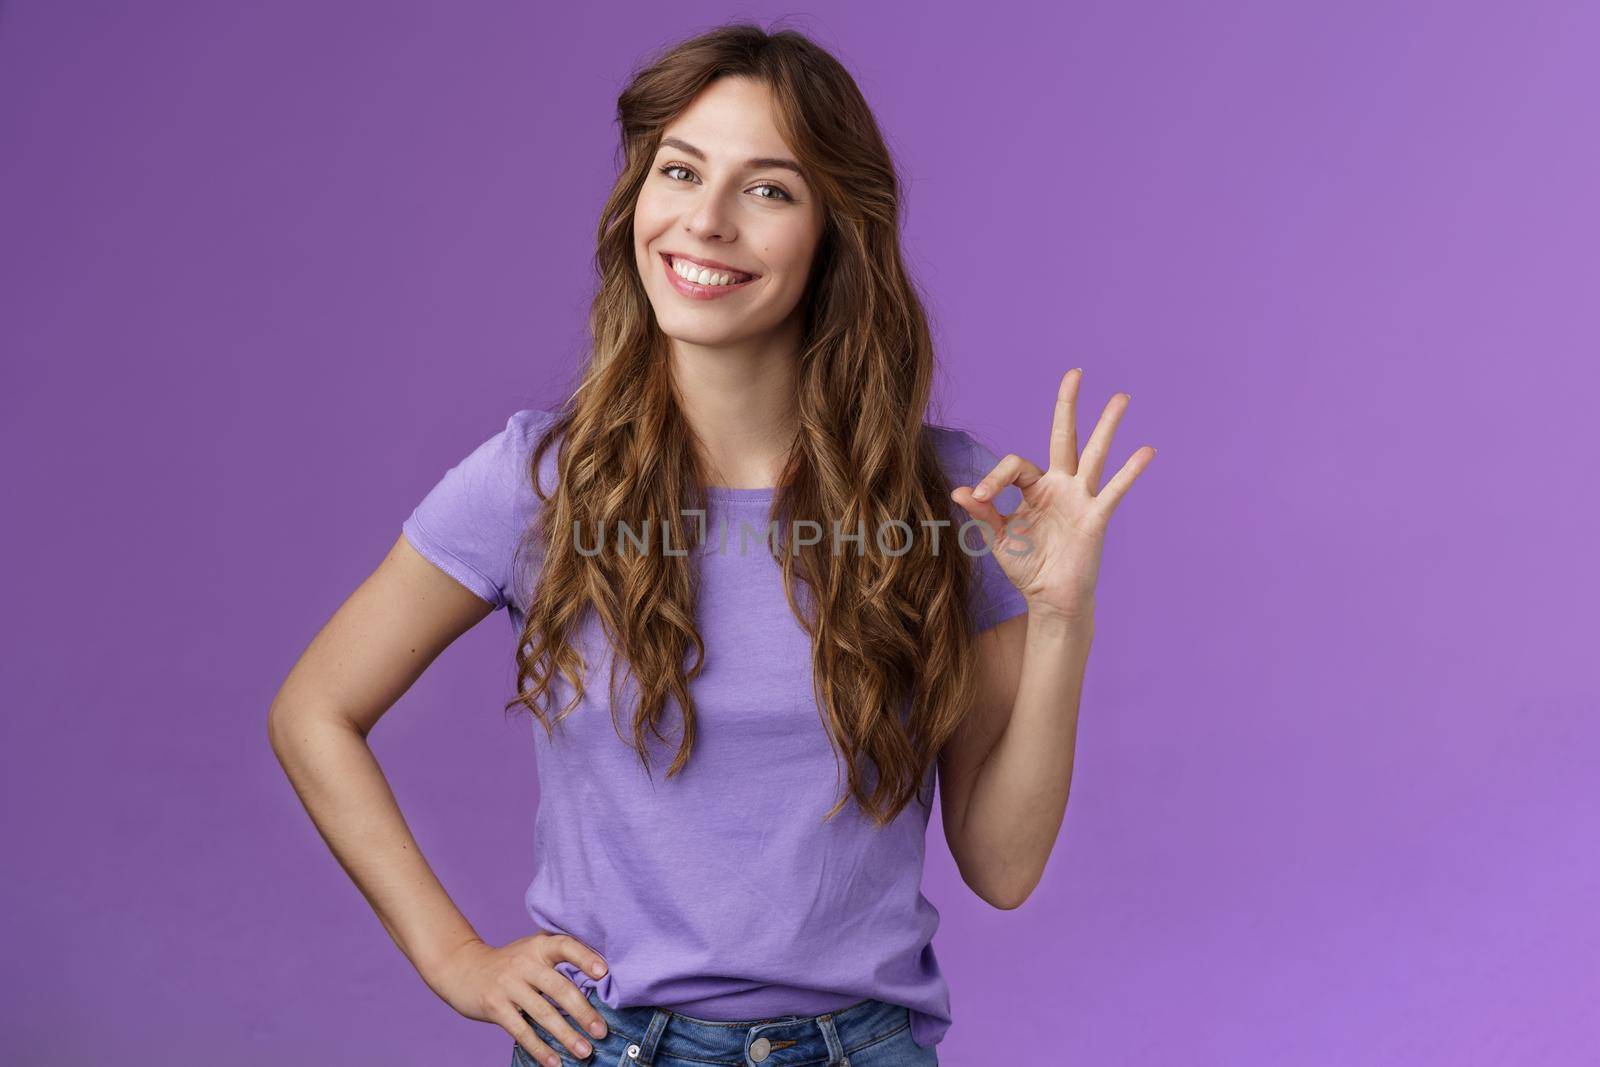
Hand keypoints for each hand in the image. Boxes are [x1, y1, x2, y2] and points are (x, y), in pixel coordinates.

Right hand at [425, 932, 609, 1066]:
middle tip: (601, 1031)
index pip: (565, 946)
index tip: (604, 972)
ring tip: (584, 1051)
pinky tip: (554, 1062)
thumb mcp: (531, 951)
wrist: (462, 968)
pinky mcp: (495, 1006)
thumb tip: (600, 985)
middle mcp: (524, 963)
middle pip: (559, 987)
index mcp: (538, 946)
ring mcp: (508, 985)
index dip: (585, 957)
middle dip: (583, 1011)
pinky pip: (521, 1030)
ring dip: (566, 1035)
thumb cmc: (509, 963)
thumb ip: (557, 961)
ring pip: (543, 1013)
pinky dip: (539, 1048)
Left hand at [951, 368, 1154, 620]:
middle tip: (1075, 372)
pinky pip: (1115, 490)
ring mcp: (1080, 499)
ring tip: (1121, 397)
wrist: (1049, 598)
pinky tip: (1146, 450)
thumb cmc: (1026, 566)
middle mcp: (1059, 486)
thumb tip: (960, 491)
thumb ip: (983, 514)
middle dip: (1068, 406)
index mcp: (1034, 488)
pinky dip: (1130, 471)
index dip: (993, 479)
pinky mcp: (1095, 517)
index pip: (1015, 465)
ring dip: (1107, 426)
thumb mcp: (998, 538)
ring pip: (1094, 455)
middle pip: (1064, 437)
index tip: (978, 500)